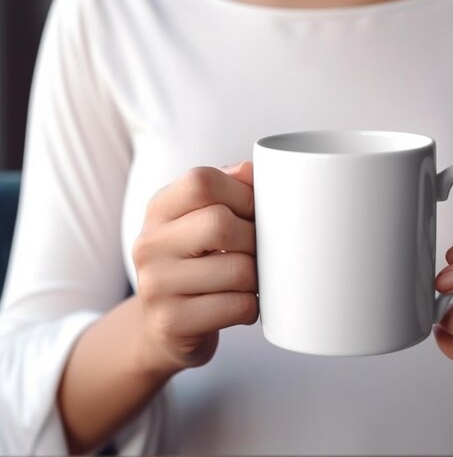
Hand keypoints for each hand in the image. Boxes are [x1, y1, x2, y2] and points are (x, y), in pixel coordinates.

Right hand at [132, 161, 257, 374]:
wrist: (159, 327)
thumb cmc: (194, 263)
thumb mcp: (198, 219)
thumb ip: (226, 187)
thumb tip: (251, 169)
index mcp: (159, 208)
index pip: (202, 182)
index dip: (243, 194)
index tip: (255, 212)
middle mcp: (149, 243)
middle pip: (220, 224)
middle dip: (254, 239)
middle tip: (257, 251)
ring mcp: (155, 285)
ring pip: (238, 269)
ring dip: (257, 277)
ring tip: (249, 280)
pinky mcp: (171, 323)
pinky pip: (238, 306)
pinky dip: (252, 306)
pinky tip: (241, 304)